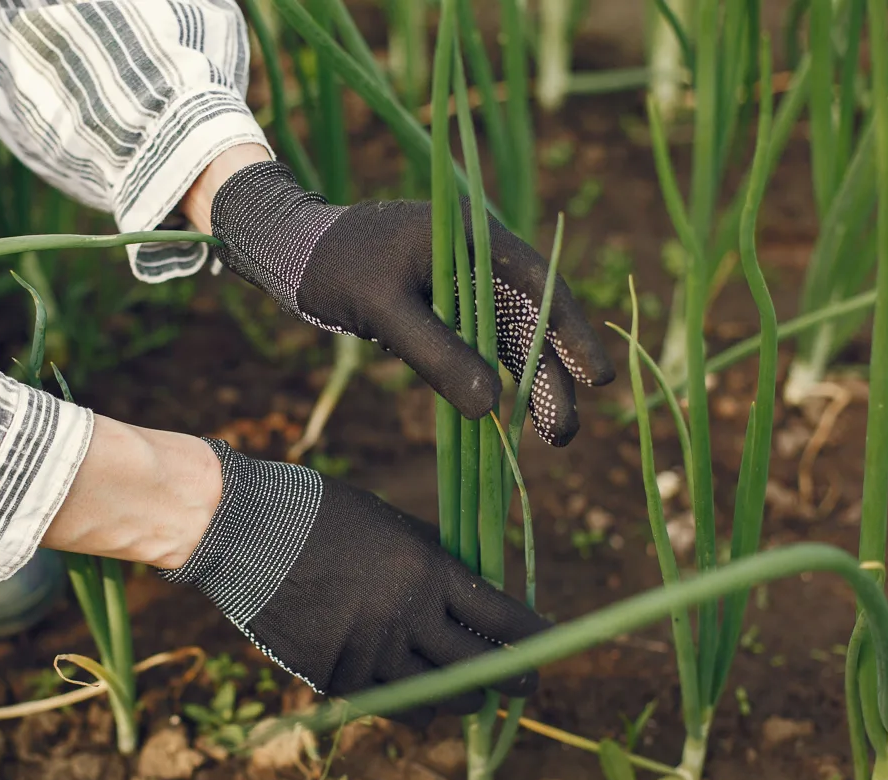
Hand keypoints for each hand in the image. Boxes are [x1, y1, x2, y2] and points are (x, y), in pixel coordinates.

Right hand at [162, 438, 549, 722]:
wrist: (245, 530)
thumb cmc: (321, 514)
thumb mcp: (391, 525)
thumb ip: (435, 561)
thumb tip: (477, 589)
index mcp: (427, 571)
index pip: (504, 619)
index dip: (535, 640)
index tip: (549, 647)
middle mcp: (406, 618)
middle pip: (480, 670)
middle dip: (510, 681)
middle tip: (522, 685)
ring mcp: (368, 653)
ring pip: (437, 699)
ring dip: (458, 698)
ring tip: (464, 692)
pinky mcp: (333, 676)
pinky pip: (387, 706)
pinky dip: (407, 705)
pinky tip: (414, 700)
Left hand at [208, 161, 614, 445]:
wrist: (291, 250)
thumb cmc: (335, 269)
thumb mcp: (384, 311)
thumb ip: (437, 353)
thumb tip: (492, 407)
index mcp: (473, 237)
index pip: (539, 285)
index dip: (571, 333)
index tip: (596, 379)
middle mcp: (477, 257)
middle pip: (530, 319)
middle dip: (552, 376)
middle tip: (565, 433)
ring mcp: (461, 282)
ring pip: (508, 337)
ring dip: (529, 383)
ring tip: (550, 435)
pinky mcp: (442, 305)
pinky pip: (479, 344)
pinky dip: (494, 376)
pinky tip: (507, 415)